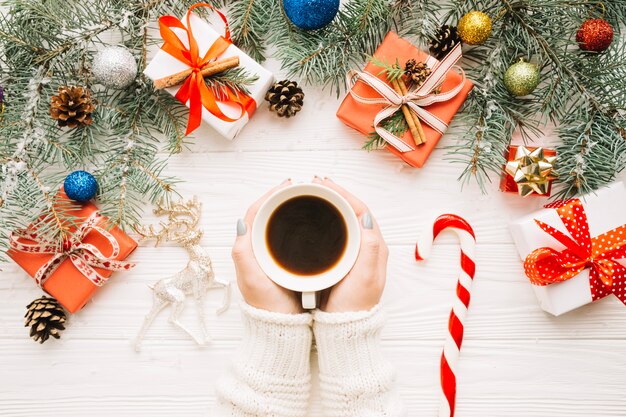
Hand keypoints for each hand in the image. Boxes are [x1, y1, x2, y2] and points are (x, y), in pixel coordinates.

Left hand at [232, 179, 303, 313]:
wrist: (281, 328)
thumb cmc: (267, 306)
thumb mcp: (252, 279)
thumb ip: (244, 252)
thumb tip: (241, 222)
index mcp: (248, 249)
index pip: (255, 212)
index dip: (270, 195)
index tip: (287, 186)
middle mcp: (257, 250)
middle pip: (266, 214)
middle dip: (280, 198)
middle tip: (298, 188)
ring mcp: (270, 256)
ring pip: (277, 224)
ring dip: (288, 209)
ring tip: (304, 199)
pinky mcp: (282, 263)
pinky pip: (286, 236)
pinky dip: (295, 224)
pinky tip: (308, 223)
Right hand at [313, 177, 388, 312]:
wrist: (345, 328)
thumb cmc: (354, 305)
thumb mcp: (365, 277)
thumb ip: (368, 248)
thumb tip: (366, 218)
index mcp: (374, 246)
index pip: (360, 209)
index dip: (343, 193)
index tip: (324, 184)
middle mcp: (367, 246)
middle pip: (352, 210)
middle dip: (335, 194)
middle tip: (316, 184)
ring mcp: (356, 252)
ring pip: (344, 219)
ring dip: (330, 204)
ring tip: (313, 194)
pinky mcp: (344, 259)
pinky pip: (337, 231)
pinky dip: (325, 219)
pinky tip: (313, 218)